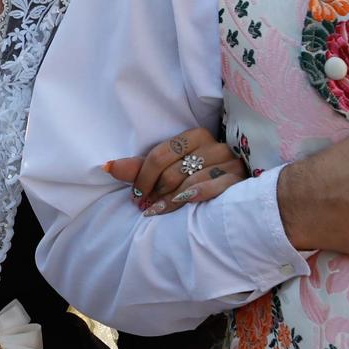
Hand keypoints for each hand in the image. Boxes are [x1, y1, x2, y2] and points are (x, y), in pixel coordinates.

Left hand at [107, 127, 249, 214]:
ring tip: (157, 212)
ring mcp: (230, 163)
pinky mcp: (240, 181)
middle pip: (173, 170)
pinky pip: (214, 188)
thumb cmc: (199, 179)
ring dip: (170, 200)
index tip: (135, 195)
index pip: (160, 155)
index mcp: (196, 136)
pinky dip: (194, 197)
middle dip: (155, 191)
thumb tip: (107, 166)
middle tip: (145, 206)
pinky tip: (183, 205)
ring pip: (190, 181)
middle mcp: (215, 145)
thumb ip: (141, 167)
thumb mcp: (169, 169)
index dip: (142, 177)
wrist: (236, 198)